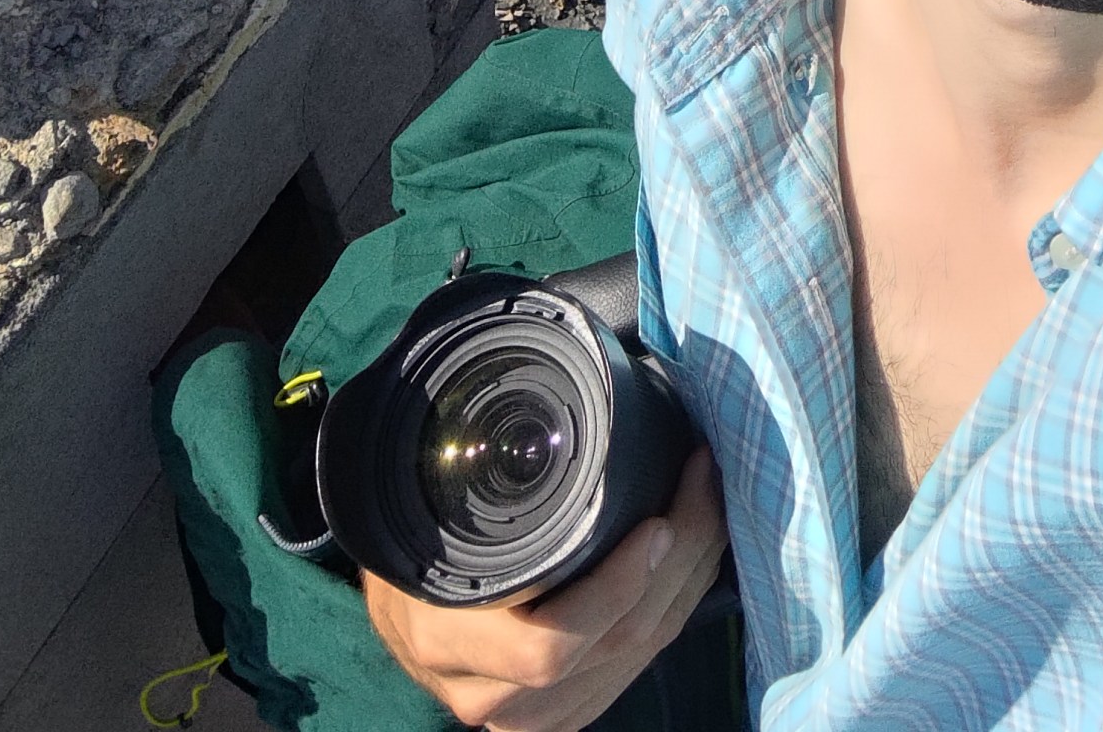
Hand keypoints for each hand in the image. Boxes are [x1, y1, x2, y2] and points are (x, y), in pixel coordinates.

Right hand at [362, 446, 725, 731]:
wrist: (396, 603)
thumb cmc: (410, 535)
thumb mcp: (421, 504)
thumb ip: (473, 480)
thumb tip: (531, 400)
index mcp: (449, 638)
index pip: (549, 647)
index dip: (617, 588)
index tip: (658, 519)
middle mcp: (486, 691)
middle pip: (612, 648)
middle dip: (677, 562)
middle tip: (704, 481)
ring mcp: (524, 714)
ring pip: (634, 663)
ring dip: (685, 584)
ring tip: (707, 507)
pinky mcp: (556, 716)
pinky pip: (630, 675)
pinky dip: (669, 613)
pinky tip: (687, 562)